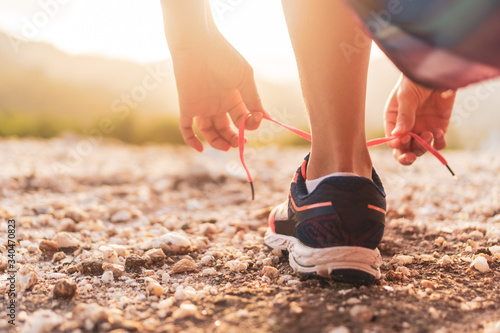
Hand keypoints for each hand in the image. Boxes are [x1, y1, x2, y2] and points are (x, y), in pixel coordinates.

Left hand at [170, 33, 266, 151]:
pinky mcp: (187, 106)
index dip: (251, 124)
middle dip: (235, 139)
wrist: (198, 43)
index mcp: (233, 97)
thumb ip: (253, 98)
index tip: (258, 119)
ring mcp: (202, 106)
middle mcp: (218, 104)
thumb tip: (265, 117)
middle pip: (226, 129)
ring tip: (227, 146)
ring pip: (209, 132)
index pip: (243, 119)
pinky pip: (186, 128)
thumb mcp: (244, 78)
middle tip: (241, 143)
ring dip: (218, 143)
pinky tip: (201, 149)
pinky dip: (191, 141)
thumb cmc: (224, 56)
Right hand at [384, 75, 456, 164]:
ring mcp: (422, 128)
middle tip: (411, 157)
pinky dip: (438, 143)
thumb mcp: (406, 96)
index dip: (397, 144)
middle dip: (407, 155)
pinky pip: (438, 143)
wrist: (438, 71)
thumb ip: (404, 115)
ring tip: (429, 133)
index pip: (392, 141)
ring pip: (421, 149)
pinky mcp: (439, 127)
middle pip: (404, 150)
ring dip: (424, 147)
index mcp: (393, 121)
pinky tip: (438, 132)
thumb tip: (397, 135)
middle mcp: (406, 128)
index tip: (404, 138)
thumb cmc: (415, 80)